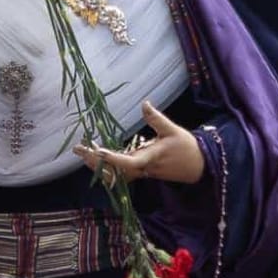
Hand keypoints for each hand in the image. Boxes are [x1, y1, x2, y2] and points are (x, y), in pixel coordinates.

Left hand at [73, 101, 203, 185]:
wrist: (200, 166)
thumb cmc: (187, 147)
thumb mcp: (173, 130)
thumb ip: (157, 118)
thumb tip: (144, 103)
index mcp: (151, 158)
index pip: (129, 162)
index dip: (113, 159)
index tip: (98, 150)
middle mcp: (144, 168)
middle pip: (115, 170)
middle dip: (95, 161)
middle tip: (77, 148)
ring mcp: (142, 171)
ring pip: (116, 174)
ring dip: (97, 164)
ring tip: (81, 151)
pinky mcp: (142, 171)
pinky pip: (120, 172)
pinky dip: (106, 166)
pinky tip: (95, 157)